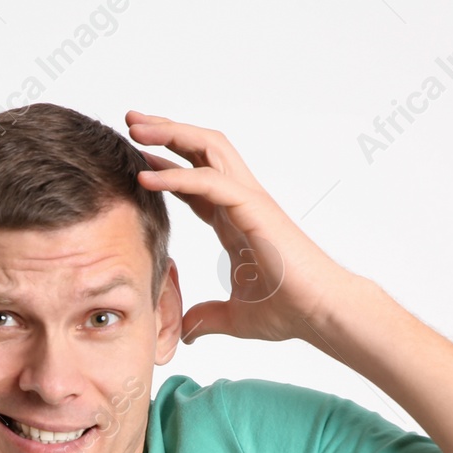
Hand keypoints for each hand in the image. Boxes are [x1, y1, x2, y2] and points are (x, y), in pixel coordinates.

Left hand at [125, 111, 370, 345]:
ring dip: (170, 135)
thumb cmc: (290, 310)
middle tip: (131, 120)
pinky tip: (146, 176)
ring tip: (136, 128)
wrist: (321, 313)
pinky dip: (177, 175)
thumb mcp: (233, 318)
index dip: (166, 167)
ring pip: (208, 149)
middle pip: (201, 150)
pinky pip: (209, 181)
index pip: (195, 181)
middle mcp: (241, 201)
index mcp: (235, 220)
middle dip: (165, 132)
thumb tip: (185, 331)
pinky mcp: (253, 208)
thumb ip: (206, 318)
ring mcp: (249, 200)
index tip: (136, 159)